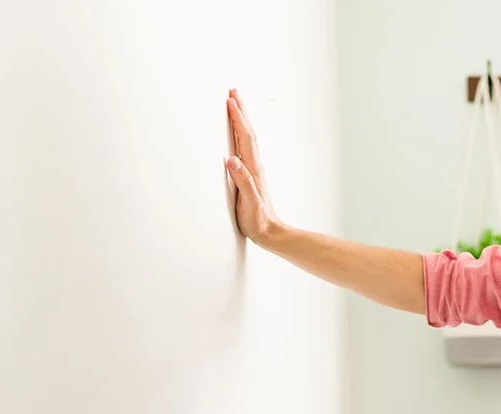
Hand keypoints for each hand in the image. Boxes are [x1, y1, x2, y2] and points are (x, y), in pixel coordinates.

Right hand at [225, 89, 280, 242]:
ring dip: (242, 120)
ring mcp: (254, 169)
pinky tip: (238, 134)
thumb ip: (242, 181)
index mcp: (253, 169)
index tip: (230, 100)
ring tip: (236, 105)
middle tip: (234, 92)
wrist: (270, 233)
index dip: (237, 119)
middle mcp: (255, 166)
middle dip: (241, 112)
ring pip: (248, 138)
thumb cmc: (258, 220)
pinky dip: (241, 135)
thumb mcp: (249, 202)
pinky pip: (246, 148)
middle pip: (248, 133)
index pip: (244, 138)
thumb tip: (232, 160)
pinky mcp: (251, 175)